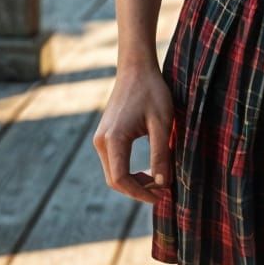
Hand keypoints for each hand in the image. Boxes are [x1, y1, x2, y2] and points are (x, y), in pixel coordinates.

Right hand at [93, 63, 173, 205]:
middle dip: (138, 191)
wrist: (136, 68)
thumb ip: (161, 154)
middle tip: (162, 192)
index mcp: (114, 139)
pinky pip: (113, 163)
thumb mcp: (162, 123)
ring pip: (113, 173)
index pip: (121, 179)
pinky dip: (128, 172)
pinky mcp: (105, 135)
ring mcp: (100, 138)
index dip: (141, 193)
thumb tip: (162, 184)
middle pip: (114, 180)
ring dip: (133, 182)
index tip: (162, 197)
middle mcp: (102, 141)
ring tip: (158, 182)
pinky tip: (148, 170)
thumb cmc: (152, 92)